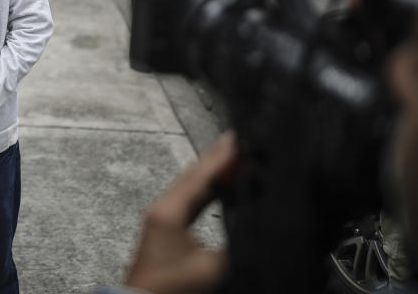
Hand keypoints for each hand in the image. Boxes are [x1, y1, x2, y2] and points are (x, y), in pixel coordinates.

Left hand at [124, 132, 234, 293]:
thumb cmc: (171, 288)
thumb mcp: (211, 268)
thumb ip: (235, 243)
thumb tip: (255, 226)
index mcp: (169, 210)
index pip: (201, 176)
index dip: (222, 158)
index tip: (239, 138)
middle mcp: (163, 208)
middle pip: (194, 176)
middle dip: (217, 159)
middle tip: (239, 141)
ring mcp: (162, 217)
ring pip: (191, 186)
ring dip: (213, 172)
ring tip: (234, 158)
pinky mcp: (166, 230)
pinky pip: (189, 199)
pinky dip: (207, 189)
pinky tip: (220, 187)